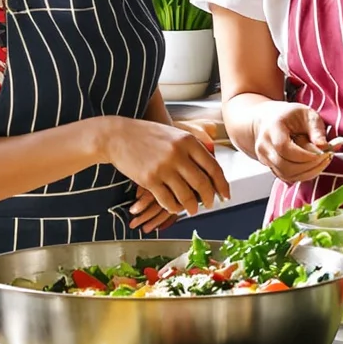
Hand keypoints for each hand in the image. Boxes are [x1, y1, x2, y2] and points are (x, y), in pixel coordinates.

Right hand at [100, 117, 230, 225]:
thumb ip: (192, 147)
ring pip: (186, 196)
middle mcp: (178, 154)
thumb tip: (211, 167)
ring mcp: (163, 167)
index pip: (213, 167)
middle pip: (202, 184)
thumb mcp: (173, 133)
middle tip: (209, 204)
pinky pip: (168, 201)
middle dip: (209, 199)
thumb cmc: (146, 135)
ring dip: (191, 207)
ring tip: (192, 209)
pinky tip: (175, 207)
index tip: (225, 195)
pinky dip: (174, 207)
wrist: (117, 135)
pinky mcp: (149, 180)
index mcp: (188, 141)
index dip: (222, 185)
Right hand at [245, 100, 341, 180]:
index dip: (305, 155)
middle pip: (285, 166)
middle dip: (310, 166)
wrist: (269, 120)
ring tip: (322, 162)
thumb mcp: (307, 114)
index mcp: (272, 128)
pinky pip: (287, 177)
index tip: (323, 153)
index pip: (284, 148)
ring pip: (287, 175)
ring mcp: (264, 158)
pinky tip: (314, 166)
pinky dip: (303, 175)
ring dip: (308, 173)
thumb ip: (317, 129)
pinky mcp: (270, 167)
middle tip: (327, 158)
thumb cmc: (290, 116)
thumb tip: (324, 147)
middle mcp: (264, 145)